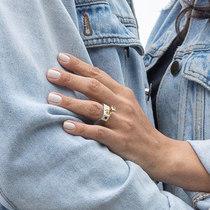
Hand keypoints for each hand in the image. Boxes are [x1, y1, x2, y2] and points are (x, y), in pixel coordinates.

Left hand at [46, 53, 209, 192]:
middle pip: (93, 87)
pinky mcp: (119, 141)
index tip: (61, 57)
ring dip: (71, 102)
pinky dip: (81, 128)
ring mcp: (121, 123)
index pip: (98, 75)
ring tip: (51, 98)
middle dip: (70, 79)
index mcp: (123, 94)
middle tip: (50, 73)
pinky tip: (66, 125)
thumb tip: (83, 84)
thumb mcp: (127, 107)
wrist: (159, 153)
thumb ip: (109, 96)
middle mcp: (122, 105)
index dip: (79, 65)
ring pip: (93, 108)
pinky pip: (98, 132)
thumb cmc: (138, 129)